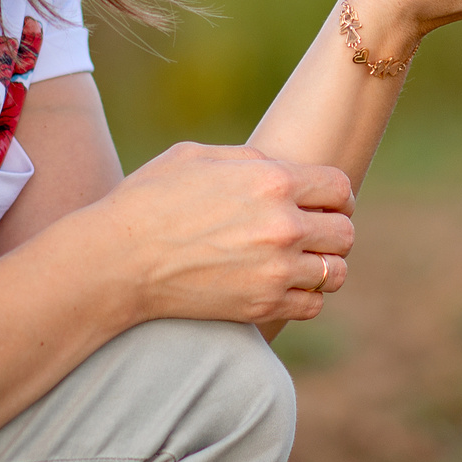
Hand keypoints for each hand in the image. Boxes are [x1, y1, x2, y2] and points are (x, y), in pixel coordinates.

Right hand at [74, 142, 354, 326]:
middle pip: (345, 232)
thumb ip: (250, 159)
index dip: (336, 196)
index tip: (325, 204)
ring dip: (325, 267)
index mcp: (271, 180)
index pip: (340, 188)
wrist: (116, 261)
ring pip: (336, 272)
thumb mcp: (197, 156)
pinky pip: (313, 305)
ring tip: (303, 264)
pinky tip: (285, 287)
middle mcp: (282, 225)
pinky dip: (306, 298)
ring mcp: (275, 269)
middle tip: (314, 235)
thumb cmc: (148, 200)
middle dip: (333, 231)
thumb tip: (279, 167)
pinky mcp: (262, 305)